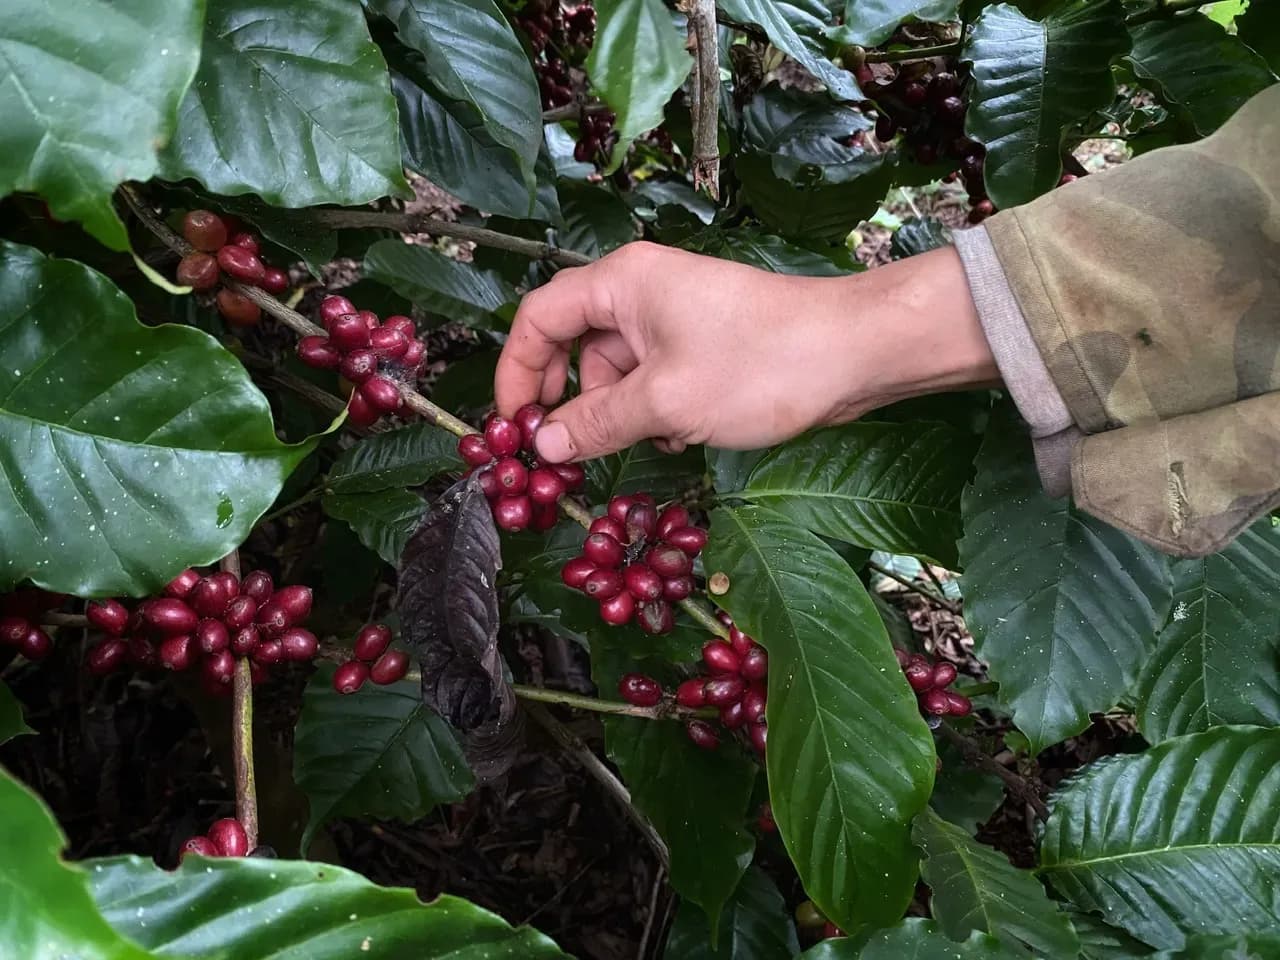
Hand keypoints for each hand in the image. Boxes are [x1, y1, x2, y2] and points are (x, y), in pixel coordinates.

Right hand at [494, 241, 996, 462]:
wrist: (854, 353)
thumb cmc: (759, 364)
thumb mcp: (666, 402)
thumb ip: (597, 424)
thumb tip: (544, 447)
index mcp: (621, 283)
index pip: (539, 318)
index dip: (516, 372)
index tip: (512, 427)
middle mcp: (641, 291)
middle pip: (575, 345)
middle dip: (572, 401)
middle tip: (565, 453)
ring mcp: (676, 317)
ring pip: (618, 369)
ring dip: (620, 413)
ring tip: (645, 445)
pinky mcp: (704, 344)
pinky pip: (655, 378)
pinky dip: (655, 410)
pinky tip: (679, 438)